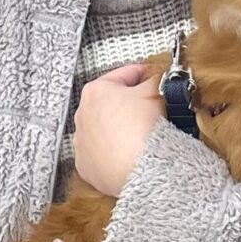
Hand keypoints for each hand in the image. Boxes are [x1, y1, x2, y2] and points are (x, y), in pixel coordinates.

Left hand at [72, 64, 166, 197]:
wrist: (140, 167)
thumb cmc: (142, 129)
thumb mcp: (156, 92)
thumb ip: (155, 79)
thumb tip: (157, 78)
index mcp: (95, 92)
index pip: (124, 75)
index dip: (143, 74)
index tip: (152, 77)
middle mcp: (82, 117)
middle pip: (110, 104)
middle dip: (129, 105)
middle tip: (150, 108)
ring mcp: (82, 144)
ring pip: (104, 131)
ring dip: (119, 131)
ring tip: (141, 134)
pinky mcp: (87, 167)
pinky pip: (101, 156)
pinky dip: (113, 154)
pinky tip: (130, 153)